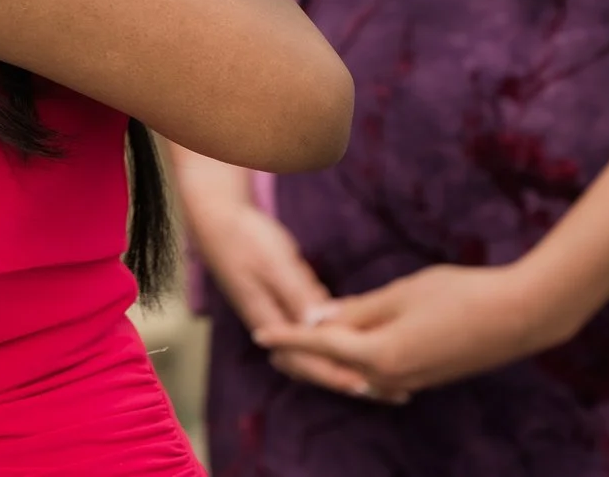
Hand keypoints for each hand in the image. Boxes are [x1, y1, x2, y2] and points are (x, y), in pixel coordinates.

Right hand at [176, 162, 374, 399]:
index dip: (336, 376)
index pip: (305, 361)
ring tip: (385, 372)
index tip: (367, 386)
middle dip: (348, 377)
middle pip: (313, 363)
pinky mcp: (287, 301)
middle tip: (390, 389)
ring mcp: (281, 313)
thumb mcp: (273, 263)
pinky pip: (315, 329)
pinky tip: (364, 336)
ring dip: (347, 360)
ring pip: (316, 348)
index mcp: (268, 321)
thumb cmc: (244, 238)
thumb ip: (297, 294)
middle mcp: (275, 325)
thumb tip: (320, 327)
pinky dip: (339, 338)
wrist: (218, 218)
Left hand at [253, 261, 565, 401]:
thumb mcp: (400, 293)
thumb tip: (320, 319)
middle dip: (303, 353)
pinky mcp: (429, 377)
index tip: (258, 334)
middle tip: (271, 343)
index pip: (321, 343)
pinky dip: (360, 362)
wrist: (520, 316)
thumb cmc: (460, 294)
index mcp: (380, 354)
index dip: (288, 335)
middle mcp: (392, 376)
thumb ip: (359, 310)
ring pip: (359, 371)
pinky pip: (382, 373)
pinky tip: (350, 352)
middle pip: (336, 364)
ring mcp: (413, 381)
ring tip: (302, 344)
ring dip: (331, 359)